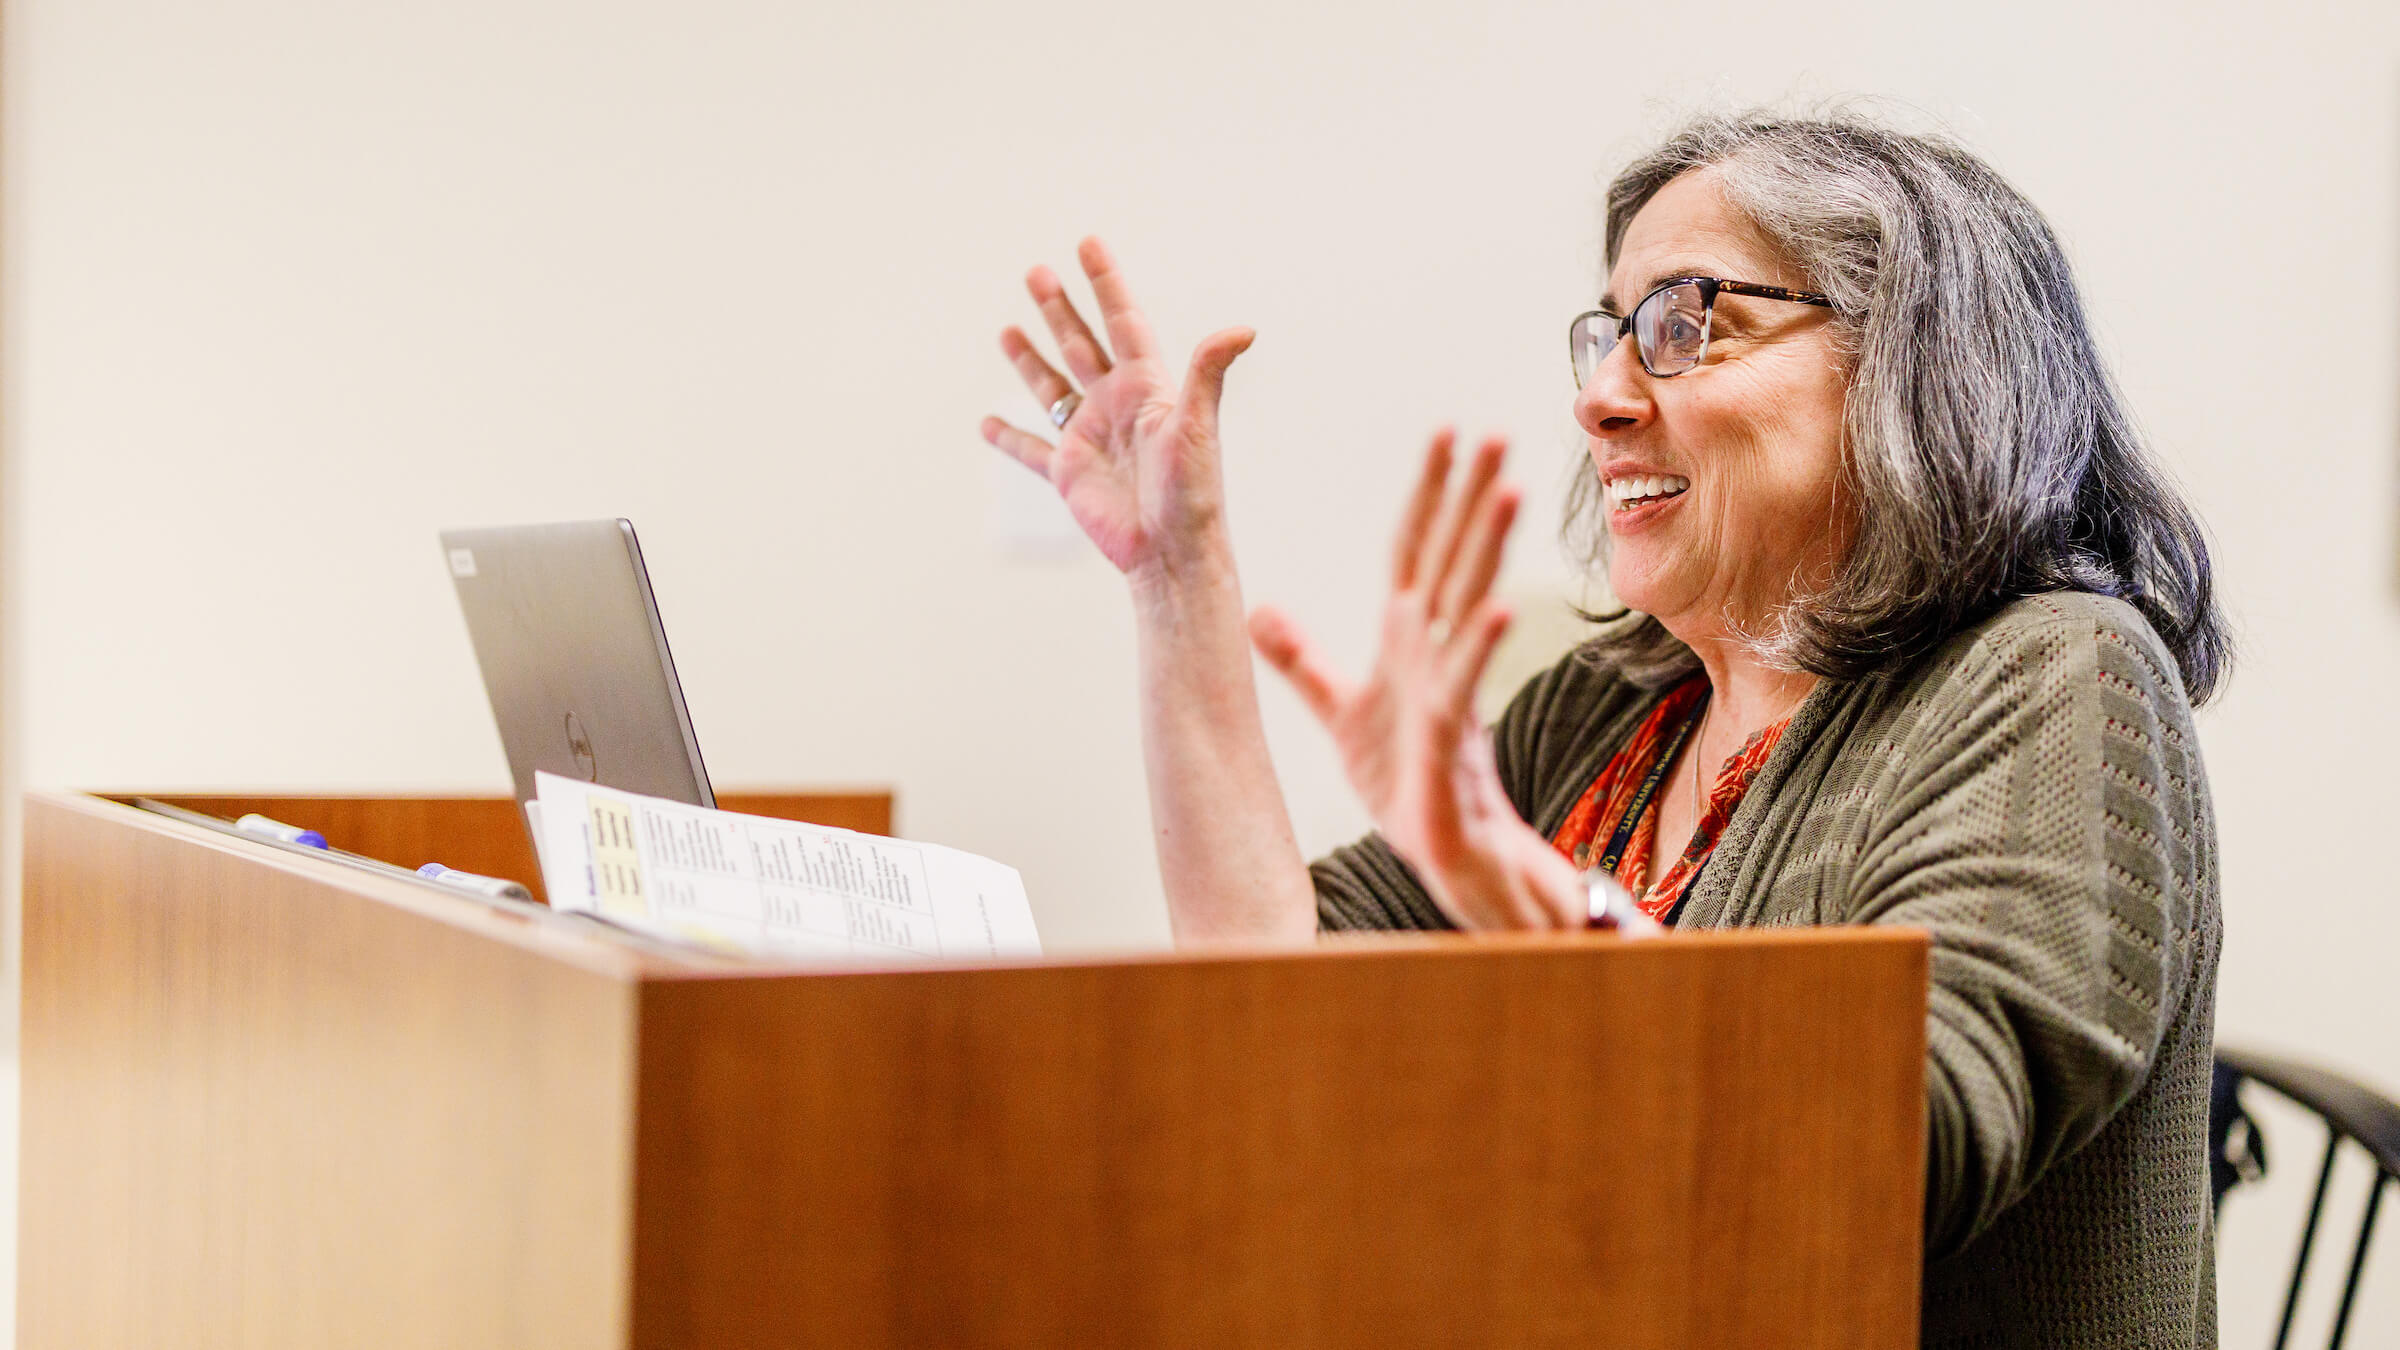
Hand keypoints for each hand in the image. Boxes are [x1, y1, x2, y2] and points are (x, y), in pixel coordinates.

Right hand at [981, 238, 1255, 582]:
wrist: (1172, 553)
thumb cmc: (1192, 492)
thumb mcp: (1197, 425)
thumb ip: (1209, 372)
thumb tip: (1243, 328)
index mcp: (1146, 388)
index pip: (1122, 322)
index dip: (1106, 282)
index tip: (1088, 243)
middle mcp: (1116, 407)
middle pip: (1081, 345)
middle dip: (1059, 309)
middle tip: (1036, 272)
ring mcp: (1090, 438)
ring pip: (1052, 389)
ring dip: (1029, 360)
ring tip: (1007, 329)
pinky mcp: (1070, 474)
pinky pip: (1032, 450)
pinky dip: (1008, 437)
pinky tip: (988, 423)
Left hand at [1247, 430, 1588, 929]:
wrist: (1443, 847)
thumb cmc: (1405, 779)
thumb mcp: (1340, 711)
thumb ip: (1302, 660)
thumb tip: (1258, 612)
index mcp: (1408, 637)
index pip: (1416, 547)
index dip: (1428, 492)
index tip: (1444, 433)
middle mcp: (1434, 648)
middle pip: (1453, 556)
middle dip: (1473, 496)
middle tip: (1497, 434)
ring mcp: (1449, 685)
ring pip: (1469, 601)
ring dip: (1487, 548)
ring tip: (1509, 491)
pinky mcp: (1451, 732)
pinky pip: (1466, 680)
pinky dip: (1479, 644)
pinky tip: (1496, 609)